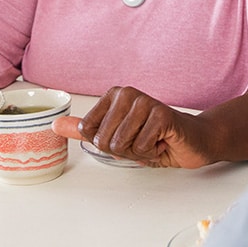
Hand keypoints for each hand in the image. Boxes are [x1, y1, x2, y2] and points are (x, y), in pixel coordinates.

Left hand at [52, 86, 212, 168]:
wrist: (191, 141)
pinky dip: (152, 152)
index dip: (106, 144)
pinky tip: (163, 141)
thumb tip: (55, 125)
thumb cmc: (154, 137)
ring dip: (138, 152)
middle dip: (123, 150)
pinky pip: (142, 147)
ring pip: (122, 144)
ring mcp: (145, 102)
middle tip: (142, 140)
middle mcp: (127, 94)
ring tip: (153, 140)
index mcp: (113, 96)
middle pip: (104, 140)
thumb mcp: (114, 136)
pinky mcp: (162, 114)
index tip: (125, 137)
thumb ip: (84, 129)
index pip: (88, 131)